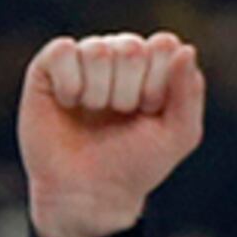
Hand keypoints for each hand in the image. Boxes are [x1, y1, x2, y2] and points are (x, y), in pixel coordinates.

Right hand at [20, 33, 207, 236]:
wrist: (90, 192)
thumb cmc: (136, 162)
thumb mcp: (178, 134)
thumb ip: (189, 91)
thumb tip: (185, 47)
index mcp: (152, 65)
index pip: (164, 45)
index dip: (159, 83)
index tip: (151, 111)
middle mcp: (118, 55)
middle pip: (131, 47)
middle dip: (130, 92)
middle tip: (121, 116)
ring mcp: (82, 59)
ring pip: (98, 49)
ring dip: (100, 93)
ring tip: (95, 113)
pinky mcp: (47, 66)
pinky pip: (63, 51)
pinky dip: (70, 85)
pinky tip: (68, 104)